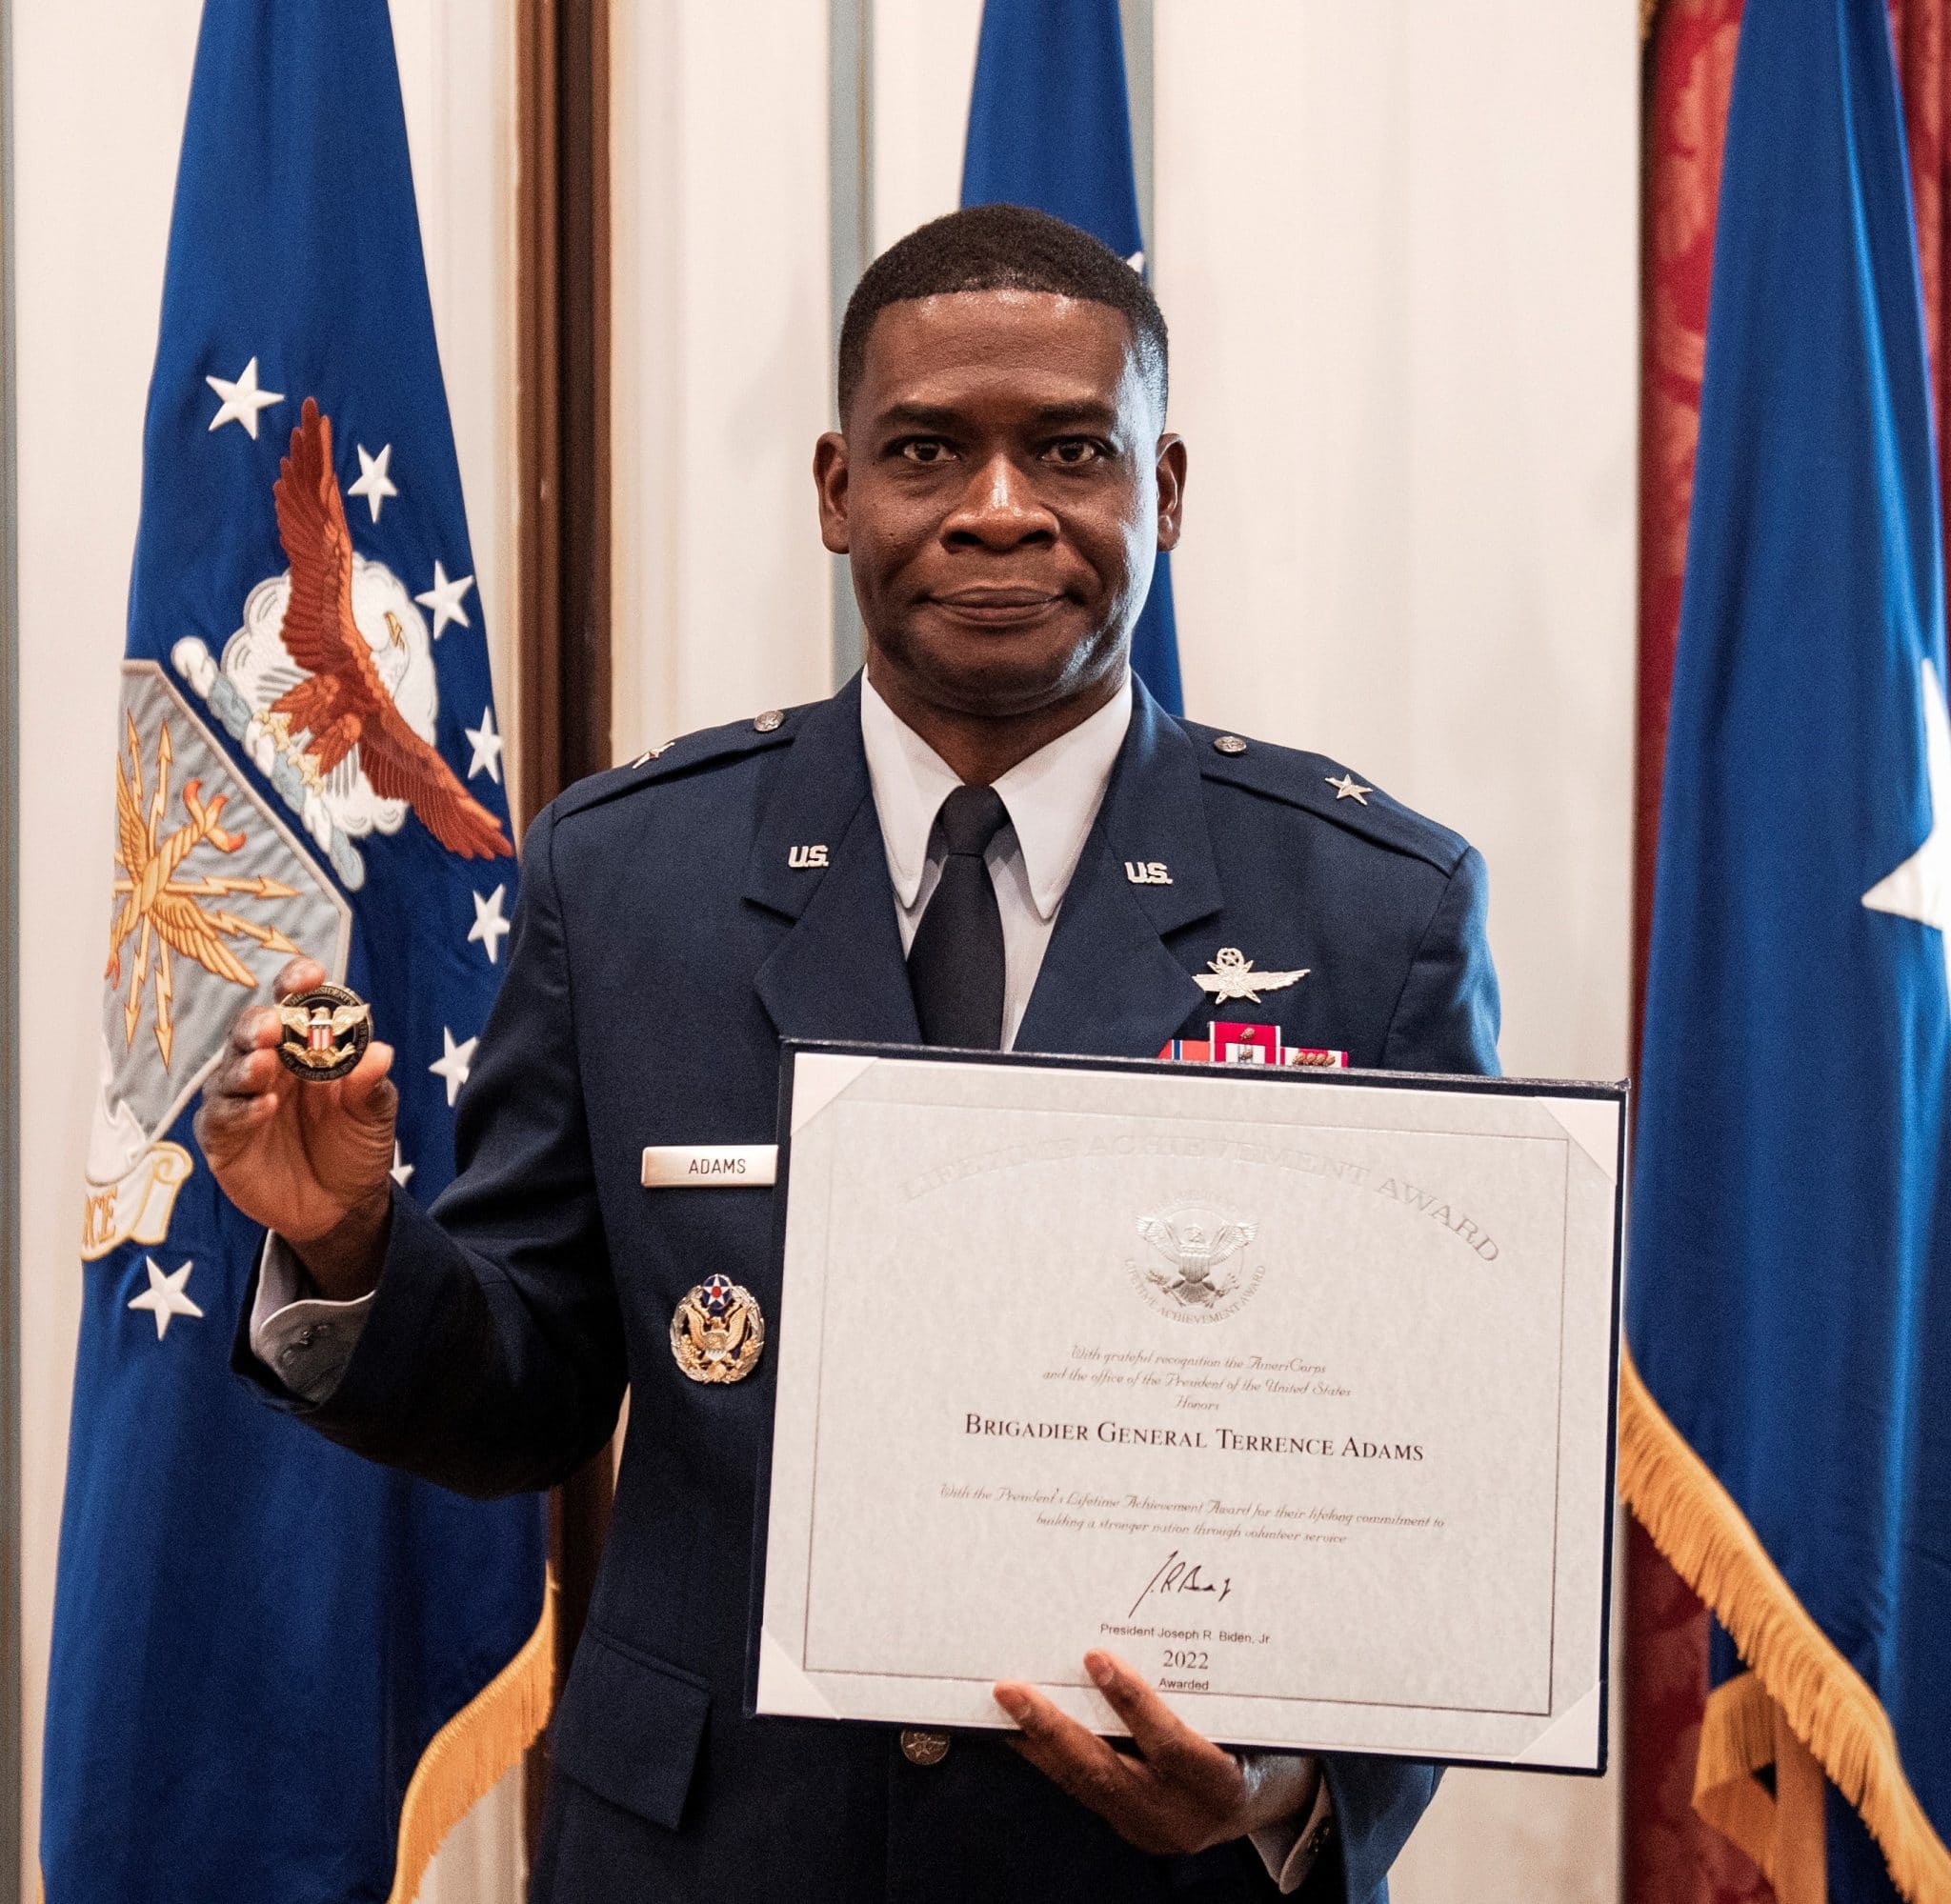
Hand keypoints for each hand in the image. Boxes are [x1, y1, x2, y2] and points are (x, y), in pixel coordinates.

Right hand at [194, 955, 396, 1297]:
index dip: (297, 984)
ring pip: (230, 1070)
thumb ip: (372, 1085)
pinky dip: (242, 1110)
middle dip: (261, 1022)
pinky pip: (223, 1117)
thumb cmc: (355, 1144)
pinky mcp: (223, 1136)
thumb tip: (381, 1052)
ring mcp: (240, 1098)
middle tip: (275, 1023)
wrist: (343, 1206)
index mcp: (304, 1046)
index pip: (295, 1004)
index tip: (310, 974)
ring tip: (264, 1064)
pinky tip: (263, 1107)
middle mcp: (267, 1064)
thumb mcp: (374, 1114)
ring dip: (247, 1064)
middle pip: (252, 1029)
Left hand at [994, 1650, 1315, 1855]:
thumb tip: (1154, 1615)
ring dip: (1039, 1742)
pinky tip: (1021, 1729)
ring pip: (1084, 1785)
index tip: (1097, 1657)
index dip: (1134, 1704)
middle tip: (1010, 1689)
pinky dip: (1049, 1757)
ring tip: (1002, 1703)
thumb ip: (1211, 1683)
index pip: (1172, 1746)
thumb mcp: (1255, 1716)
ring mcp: (1151, 1828)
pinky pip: (1082, 1790)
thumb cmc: (1266, 1741)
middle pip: (1106, 1773)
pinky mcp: (1131, 1827)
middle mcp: (1181, 1816)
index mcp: (1221, 1786)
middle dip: (1053, 1729)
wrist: (1274, 1802)